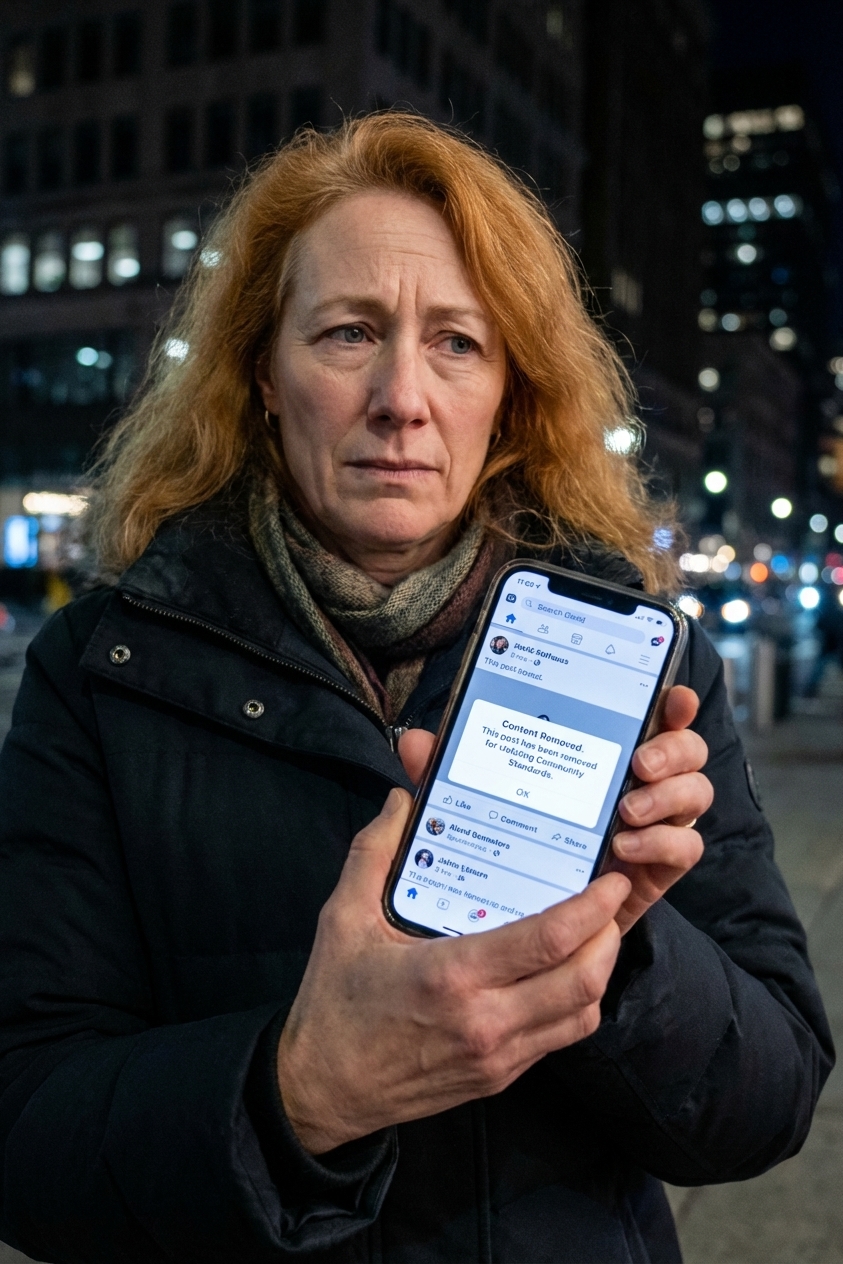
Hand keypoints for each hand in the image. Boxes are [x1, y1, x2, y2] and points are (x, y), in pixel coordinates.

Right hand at [276, 789, 629, 1153]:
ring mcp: (497, 1056)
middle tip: (609, 900)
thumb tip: (402, 799)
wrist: (321, 1089)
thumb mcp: (342, 918)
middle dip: (609, 935)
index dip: (593, 908)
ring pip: (581, 1014)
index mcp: (452, 975)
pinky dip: (574, 1002)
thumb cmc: (333, 1003)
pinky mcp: (499, 1078)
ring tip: (594, 933)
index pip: (549, 940)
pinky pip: (557, 1038)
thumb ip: (373, 851)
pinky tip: (561, 972)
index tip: (611, 880)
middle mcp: (486, 1020)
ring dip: (598, 971)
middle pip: (583, 980)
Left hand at [401, 685, 711, 938]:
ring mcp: (650, 828)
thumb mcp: (472, 802)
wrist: (518, 935)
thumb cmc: (504, 844)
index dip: (671, 701)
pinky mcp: (653, 872)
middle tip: (638, 761)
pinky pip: (685, 849)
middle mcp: (636, 784)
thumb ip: (449, 771)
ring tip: (625, 810)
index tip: (672, 695)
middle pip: (687, 751)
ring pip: (694, 796)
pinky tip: (622, 848)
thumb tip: (416, 743)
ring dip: (669, 796)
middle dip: (673, 748)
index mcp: (600, 754)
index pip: (649, 714)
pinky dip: (663, 843)